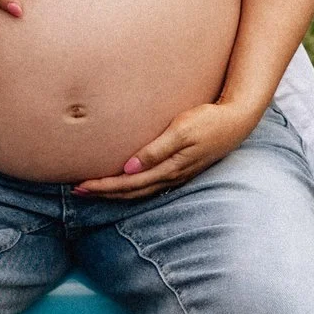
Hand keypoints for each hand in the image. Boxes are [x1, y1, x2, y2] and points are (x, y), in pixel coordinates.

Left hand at [73, 101, 263, 199]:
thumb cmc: (208, 121)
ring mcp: (176, 175)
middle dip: (103, 192)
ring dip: (115, 192)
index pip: (127, 183)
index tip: (80, 185)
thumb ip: (155, 151)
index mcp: (168, 168)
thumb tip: (129, 169)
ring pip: (139, 191)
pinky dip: (131, 188)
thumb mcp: (181, 131)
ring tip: (94, 190)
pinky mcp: (180, 170)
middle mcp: (170, 176)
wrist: (236, 121)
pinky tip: (124, 183)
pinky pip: (149, 186)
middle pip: (130, 192)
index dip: (103, 186)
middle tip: (77, 191)